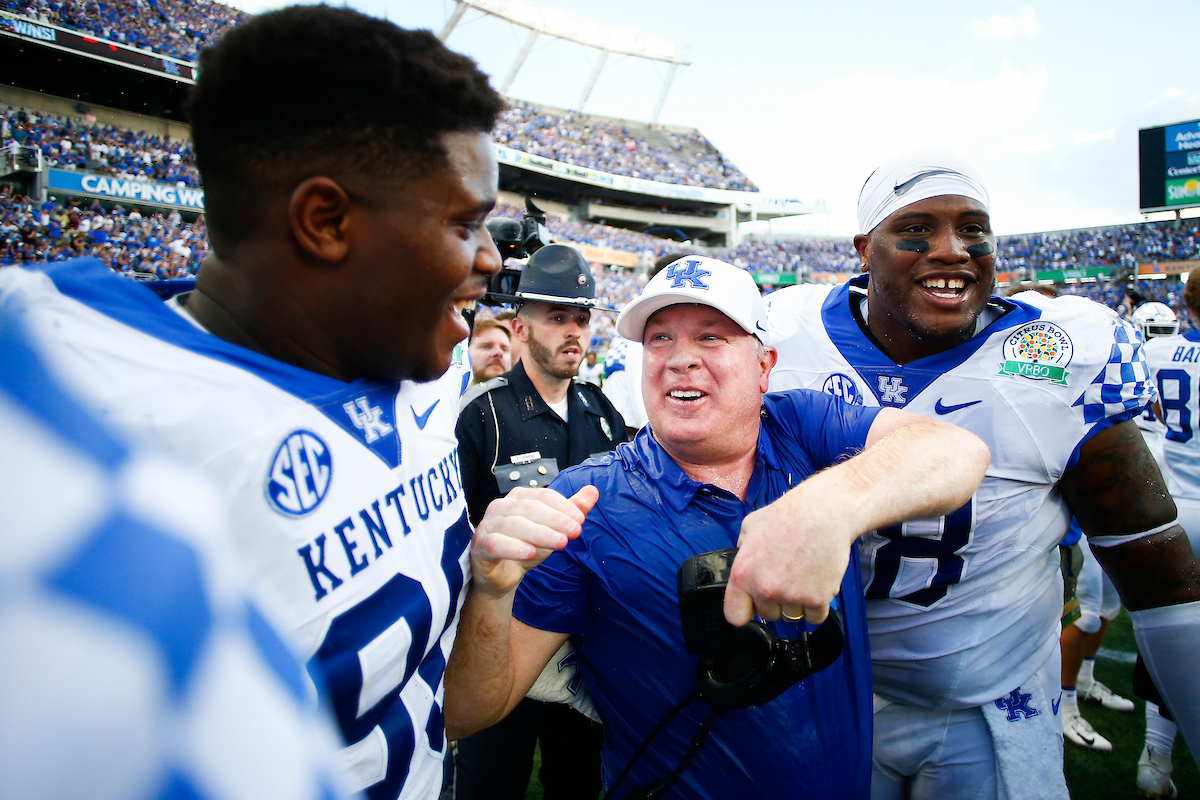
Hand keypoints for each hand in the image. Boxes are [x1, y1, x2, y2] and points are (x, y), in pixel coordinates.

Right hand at [471, 485, 598, 597]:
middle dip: (556, 520)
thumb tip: (593, 491)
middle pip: (530, 508)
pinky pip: (496, 544)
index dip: (563, 506)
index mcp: (518, 498)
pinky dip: (514, 548)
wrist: (500, 576)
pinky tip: (531, 553)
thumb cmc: (525, 547)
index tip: (581, 520)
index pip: (543, 496)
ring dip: (540, 533)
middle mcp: (500, 507)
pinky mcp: (480, 546)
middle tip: (576, 532)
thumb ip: (571, 511)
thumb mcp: (552, 530)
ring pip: (515, 525)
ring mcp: (488, 525)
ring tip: (560, 542)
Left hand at [723, 487, 855, 626]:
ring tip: (803, 575)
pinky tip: (817, 583)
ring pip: (792, 616)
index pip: (735, 615)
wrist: (825, 512)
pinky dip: (818, 606)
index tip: (755, 604)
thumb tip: (743, 566)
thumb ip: (742, 551)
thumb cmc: (789, 515)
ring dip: (798, 603)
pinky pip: (815, 617)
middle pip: (769, 615)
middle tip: (788, 576)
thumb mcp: (750, 526)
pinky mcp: (817, 599)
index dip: (746, 610)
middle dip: (777, 600)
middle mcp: (764, 589)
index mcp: (742, 574)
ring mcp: (791, 596)